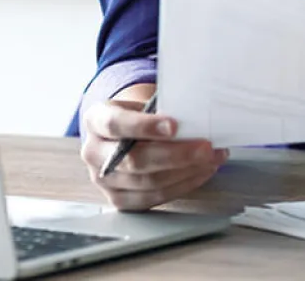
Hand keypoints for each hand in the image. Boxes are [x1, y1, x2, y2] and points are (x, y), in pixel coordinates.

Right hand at [79, 85, 226, 211]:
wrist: (127, 135)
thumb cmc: (139, 116)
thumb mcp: (142, 104)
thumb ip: (161, 110)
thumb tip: (196, 118)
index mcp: (95, 120)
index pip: (115, 124)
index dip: (144, 126)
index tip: (174, 126)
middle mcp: (93, 153)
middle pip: (134, 160)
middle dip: (176, 155)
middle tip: (206, 148)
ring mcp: (103, 181)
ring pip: (148, 182)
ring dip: (186, 171)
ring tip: (212, 158)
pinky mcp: (119, 200)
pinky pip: (154, 197)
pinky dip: (184, 184)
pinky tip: (201, 172)